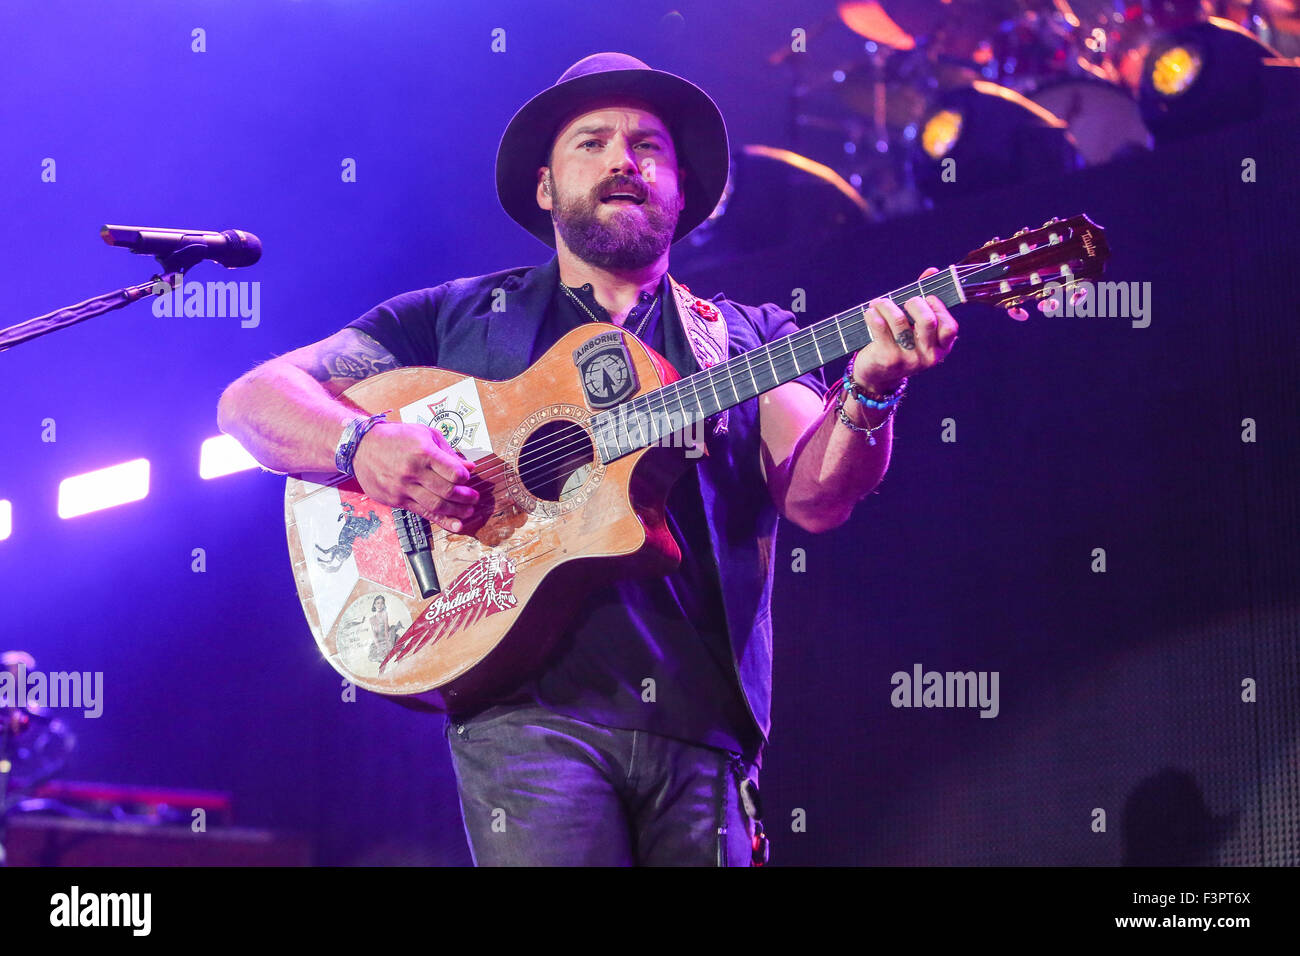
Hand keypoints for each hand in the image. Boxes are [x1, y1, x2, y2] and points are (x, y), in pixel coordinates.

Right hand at [351, 421, 480, 533]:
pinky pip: (423, 513)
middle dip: (466, 497)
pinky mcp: (396, 500)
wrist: (361, 447)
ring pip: (436, 505)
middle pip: (447, 491)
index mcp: (423, 452)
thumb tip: (469, 468)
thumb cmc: (396, 437)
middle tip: (474, 498)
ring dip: (457, 511)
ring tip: (468, 511)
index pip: (454, 472)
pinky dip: (441, 521)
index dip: (465, 477)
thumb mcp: (425, 434)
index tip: (467, 478)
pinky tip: (455, 525)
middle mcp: (412, 471)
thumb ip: (448, 452)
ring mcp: (403, 488)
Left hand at [852, 267, 958, 391]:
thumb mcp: (915, 327)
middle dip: (914, 303)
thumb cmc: (899, 344)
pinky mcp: (888, 359)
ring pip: (899, 320)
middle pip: (927, 320)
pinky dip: (873, 314)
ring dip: (886, 304)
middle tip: (905, 301)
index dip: (938, 307)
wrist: (877, 376)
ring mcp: (908, 360)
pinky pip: (880, 327)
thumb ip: (925, 300)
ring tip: (878, 303)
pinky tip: (870, 312)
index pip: (949, 326)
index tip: (926, 298)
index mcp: (942, 348)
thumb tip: (932, 271)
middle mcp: (928, 356)